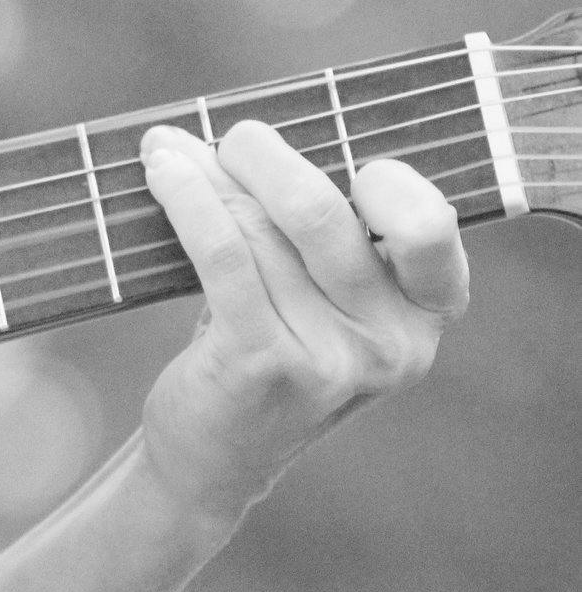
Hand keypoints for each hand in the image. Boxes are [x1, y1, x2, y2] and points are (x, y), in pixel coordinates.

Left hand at [137, 120, 468, 520]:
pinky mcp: (261, 364)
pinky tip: (163, 173)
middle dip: (264, 157)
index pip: (428, 224)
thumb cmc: (266, 352)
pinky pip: (223, 255)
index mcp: (425, 315)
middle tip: (229, 137)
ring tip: (167, 149)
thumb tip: (256, 133)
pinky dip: (188, 201)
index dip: (381, 178)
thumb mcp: (320, 300)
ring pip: (260, 229)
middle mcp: (391, 342)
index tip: (328, 157)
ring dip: (206, 175)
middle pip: (324, 212)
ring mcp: (328, 358)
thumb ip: (320, 234)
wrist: (215, 458)